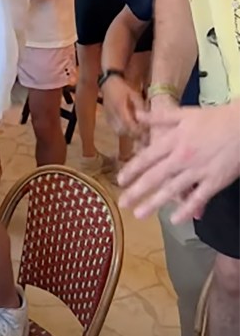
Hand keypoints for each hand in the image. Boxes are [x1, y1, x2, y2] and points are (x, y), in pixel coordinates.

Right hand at [102, 76, 144, 138]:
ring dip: (129, 135)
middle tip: (146, 136)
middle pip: (125, 131)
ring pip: (120, 132)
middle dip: (135, 135)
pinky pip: (116, 130)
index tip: (148, 133)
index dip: (138, 131)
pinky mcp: (107, 119)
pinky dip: (124, 132)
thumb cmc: (122, 88)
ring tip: (139, 134)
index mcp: (120, 108)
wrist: (108, 84)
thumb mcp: (134, 94)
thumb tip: (149, 117)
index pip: (129, 125)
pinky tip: (130, 130)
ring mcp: (109, 118)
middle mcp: (113, 116)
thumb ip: (141, 106)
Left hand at [118, 101, 239, 221]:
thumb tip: (138, 117)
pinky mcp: (214, 182)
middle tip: (122, 203)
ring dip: (154, 203)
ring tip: (139, 214)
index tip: (120, 181)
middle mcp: (182, 157)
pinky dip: (186, 210)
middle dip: (137, 191)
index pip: (147, 157)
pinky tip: (175, 220)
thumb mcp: (184, 114)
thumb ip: (159, 118)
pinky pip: (198, 198)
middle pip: (155, 177)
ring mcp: (198, 171)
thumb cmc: (214, 119)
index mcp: (174, 140)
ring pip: (172, 190)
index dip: (132, 170)